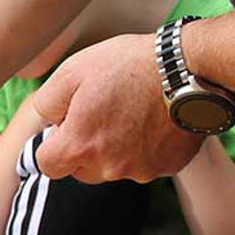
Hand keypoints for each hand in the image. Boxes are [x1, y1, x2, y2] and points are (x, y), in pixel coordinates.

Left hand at [30, 32, 201, 182]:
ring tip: (130, 113)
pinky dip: (145, 148)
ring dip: (115, 149)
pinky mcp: (168, 166)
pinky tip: (152, 119)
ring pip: (114, 168)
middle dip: (84, 148)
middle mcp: (108, 166)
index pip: (48, 164)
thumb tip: (48, 124)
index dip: (53, 144)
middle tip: (101, 115)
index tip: (67, 125)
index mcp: (80, 145)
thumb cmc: (127, 65)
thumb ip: (47, 104)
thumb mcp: (70, 72)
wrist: (188, 66)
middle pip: (81, 170)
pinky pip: (146, 164)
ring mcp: (141, 170)